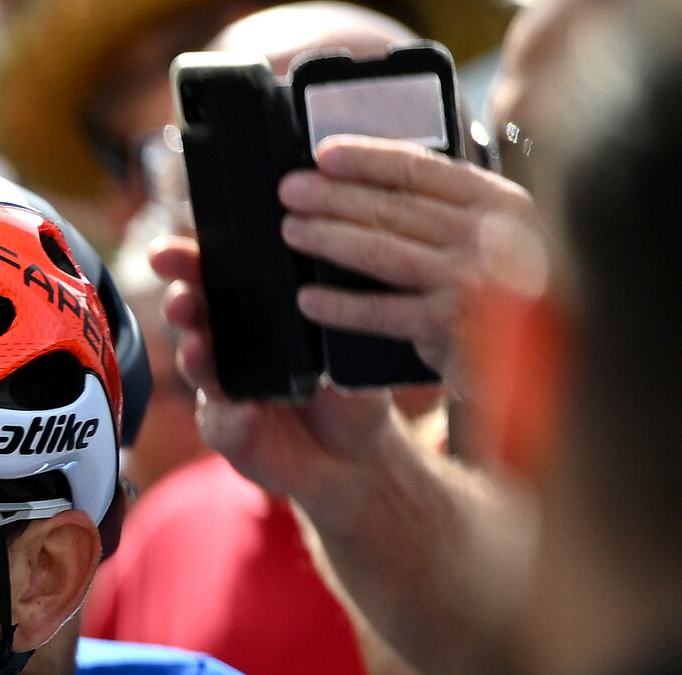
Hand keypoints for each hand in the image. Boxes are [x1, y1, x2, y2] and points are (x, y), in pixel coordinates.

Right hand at [155, 232, 442, 507]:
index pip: (217, 279)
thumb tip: (319, 274)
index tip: (164, 253)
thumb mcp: (347, 339)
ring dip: (195, 358)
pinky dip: (234, 419)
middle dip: (182, 306)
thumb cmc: (351, 383)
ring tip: (198, 349)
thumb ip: (326, 313)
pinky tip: (248, 412)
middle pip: (195, 320)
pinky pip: (224, 425)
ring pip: (199, 371)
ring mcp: (224, 391)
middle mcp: (230, 348)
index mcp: (256, 312)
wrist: (356, 449)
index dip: (187, 263)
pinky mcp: (230, 434)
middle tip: (181, 299)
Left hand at [279, 137, 544, 402]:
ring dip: (330, 238)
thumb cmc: (507, 292)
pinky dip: (340, 306)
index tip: (324, 154)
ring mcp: (470, 278)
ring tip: (292, 231)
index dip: (368, 158)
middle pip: (395, 206)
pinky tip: (307, 300)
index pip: (422, 168)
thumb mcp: (493, 237)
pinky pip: (381, 311)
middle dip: (336, 196)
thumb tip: (368, 189)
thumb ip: (448, 212)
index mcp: (498, 200)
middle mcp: (489, 232)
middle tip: (289, 190)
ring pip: (383, 251)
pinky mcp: (449, 323)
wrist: (549, 356)